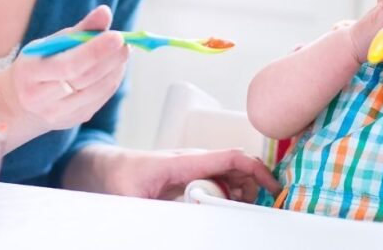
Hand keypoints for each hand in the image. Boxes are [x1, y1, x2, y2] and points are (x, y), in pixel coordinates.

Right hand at [0, 5, 128, 135]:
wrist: (20, 103)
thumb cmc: (38, 64)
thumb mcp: (48, 44)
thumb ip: (79, 29)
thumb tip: (105, 12)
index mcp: (31, 73)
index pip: (69, 65)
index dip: (96, 51)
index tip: (117, 36)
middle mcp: (41, 98)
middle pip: (84, 79)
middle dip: (110, 60)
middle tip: (126, 43)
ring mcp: (57, 114)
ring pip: (95, 92)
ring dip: (115, 70)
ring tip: (123, 53)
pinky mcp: (71, 121)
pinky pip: (98, 101)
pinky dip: (111, 82)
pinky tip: (116, 68)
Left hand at [109, 148, 279, 201]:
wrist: (108, 167)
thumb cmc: (120, 177)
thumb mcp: (134, 201)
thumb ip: (157, 213)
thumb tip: (183, 225)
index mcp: (184, 162)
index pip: (230, 158)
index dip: (256, 170)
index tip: (273, 188)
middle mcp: (194, 160)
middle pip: (237, 167)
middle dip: (254, 187)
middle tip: (256, 212)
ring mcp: (194, 166)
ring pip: (232, 175)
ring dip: (242, 192)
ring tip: (241, 213)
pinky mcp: (192, 174)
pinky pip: (221, 181)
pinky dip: (231, 194)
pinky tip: (227, 208)